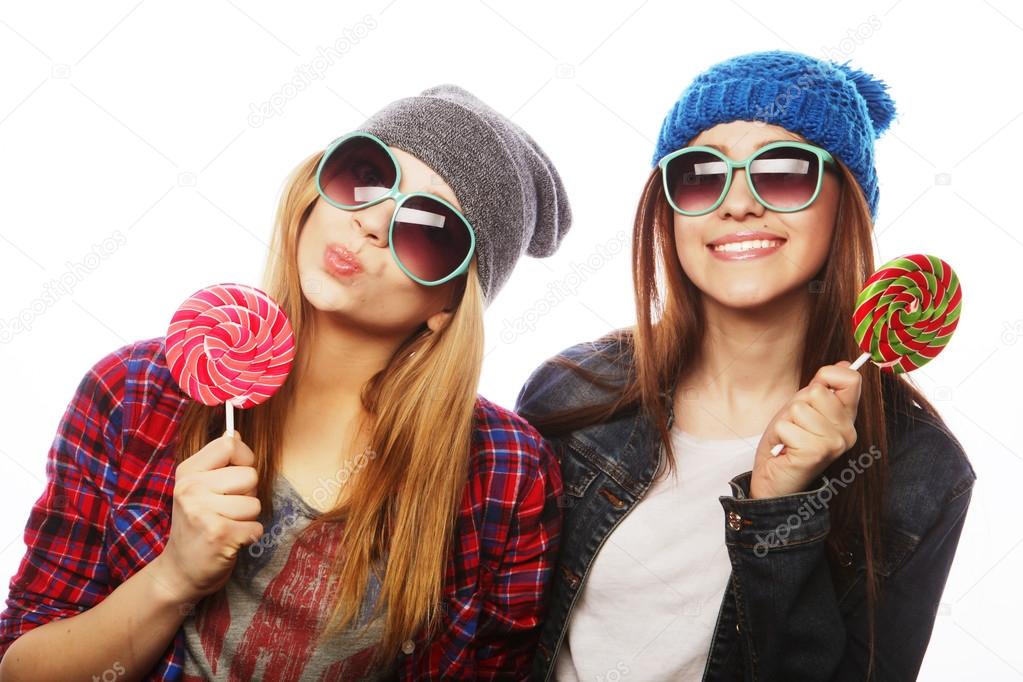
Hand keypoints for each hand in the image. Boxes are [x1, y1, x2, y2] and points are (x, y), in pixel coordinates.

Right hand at [153, 431, 263, 603]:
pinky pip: (257, 527)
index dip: (244, 458)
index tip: (236, 476)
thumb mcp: (197, 489)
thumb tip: (236, 433)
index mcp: (187, 472)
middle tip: (227, 511)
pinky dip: (249, 537)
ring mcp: (203, 512)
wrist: (179, 572)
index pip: (230, 444)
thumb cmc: (196, 526)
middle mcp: (191, 489)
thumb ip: (218, 463)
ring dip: (247, 519)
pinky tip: (230, 541)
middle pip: (250, 475)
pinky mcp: (219, 535)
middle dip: (247, 495)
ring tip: (226, 526)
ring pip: (255, 504)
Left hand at [750, 362, 861, 498]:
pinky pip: (787, 425)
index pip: (851, 379)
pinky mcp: (816, 453)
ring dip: (785, 422)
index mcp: (848, 418)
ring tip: (790, 438)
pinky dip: (778, 435)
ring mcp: (834, 443)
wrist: (776, 482)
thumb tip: (846, 364)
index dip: (826, 377)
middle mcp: (847, 431)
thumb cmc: (789, 444)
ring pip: (799, 408)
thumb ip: (823, 389)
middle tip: (795, 426)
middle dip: (796, 405)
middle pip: (816, 391)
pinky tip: (785, 449)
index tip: (813, 394)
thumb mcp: (805, 409)